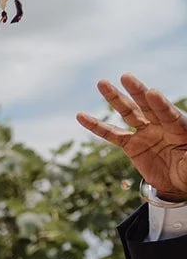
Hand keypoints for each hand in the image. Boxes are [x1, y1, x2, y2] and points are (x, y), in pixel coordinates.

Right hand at [78, 73, 186, 201]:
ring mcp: (144, 132)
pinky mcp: (130, 144)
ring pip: (128, 113)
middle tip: (126, 77)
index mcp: (180, 127)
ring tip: (102, 83)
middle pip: (147, 106)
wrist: (177, 181)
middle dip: (137, 91)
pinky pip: (111, 134)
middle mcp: (161, 125)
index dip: (160, 104)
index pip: (168, 114)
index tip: (151, 92)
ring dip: (115, 98)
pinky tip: (81, 116)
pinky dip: (96, 126)